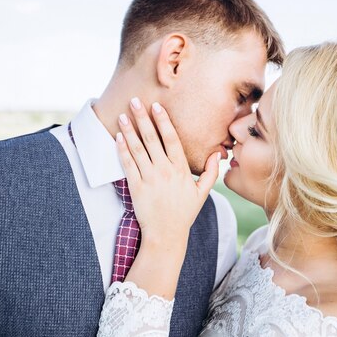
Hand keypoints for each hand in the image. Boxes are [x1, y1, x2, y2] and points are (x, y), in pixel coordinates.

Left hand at [116, 97, 220, 257]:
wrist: (166, 235)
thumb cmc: (184, 213)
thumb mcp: (202, 194)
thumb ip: (211, 173)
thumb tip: (218, 155)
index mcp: (181, 170)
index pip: (172, 139)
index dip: (163, 121)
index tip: (157, 106)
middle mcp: (164, 171)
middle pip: (152, 139)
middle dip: (143, 118)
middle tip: (135, 101)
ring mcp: (149, 179)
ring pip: (137, 149)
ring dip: (129, 130)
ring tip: (123, 115)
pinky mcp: (136, 188)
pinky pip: (128, 165)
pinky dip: (122, 150)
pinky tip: (118, 137)